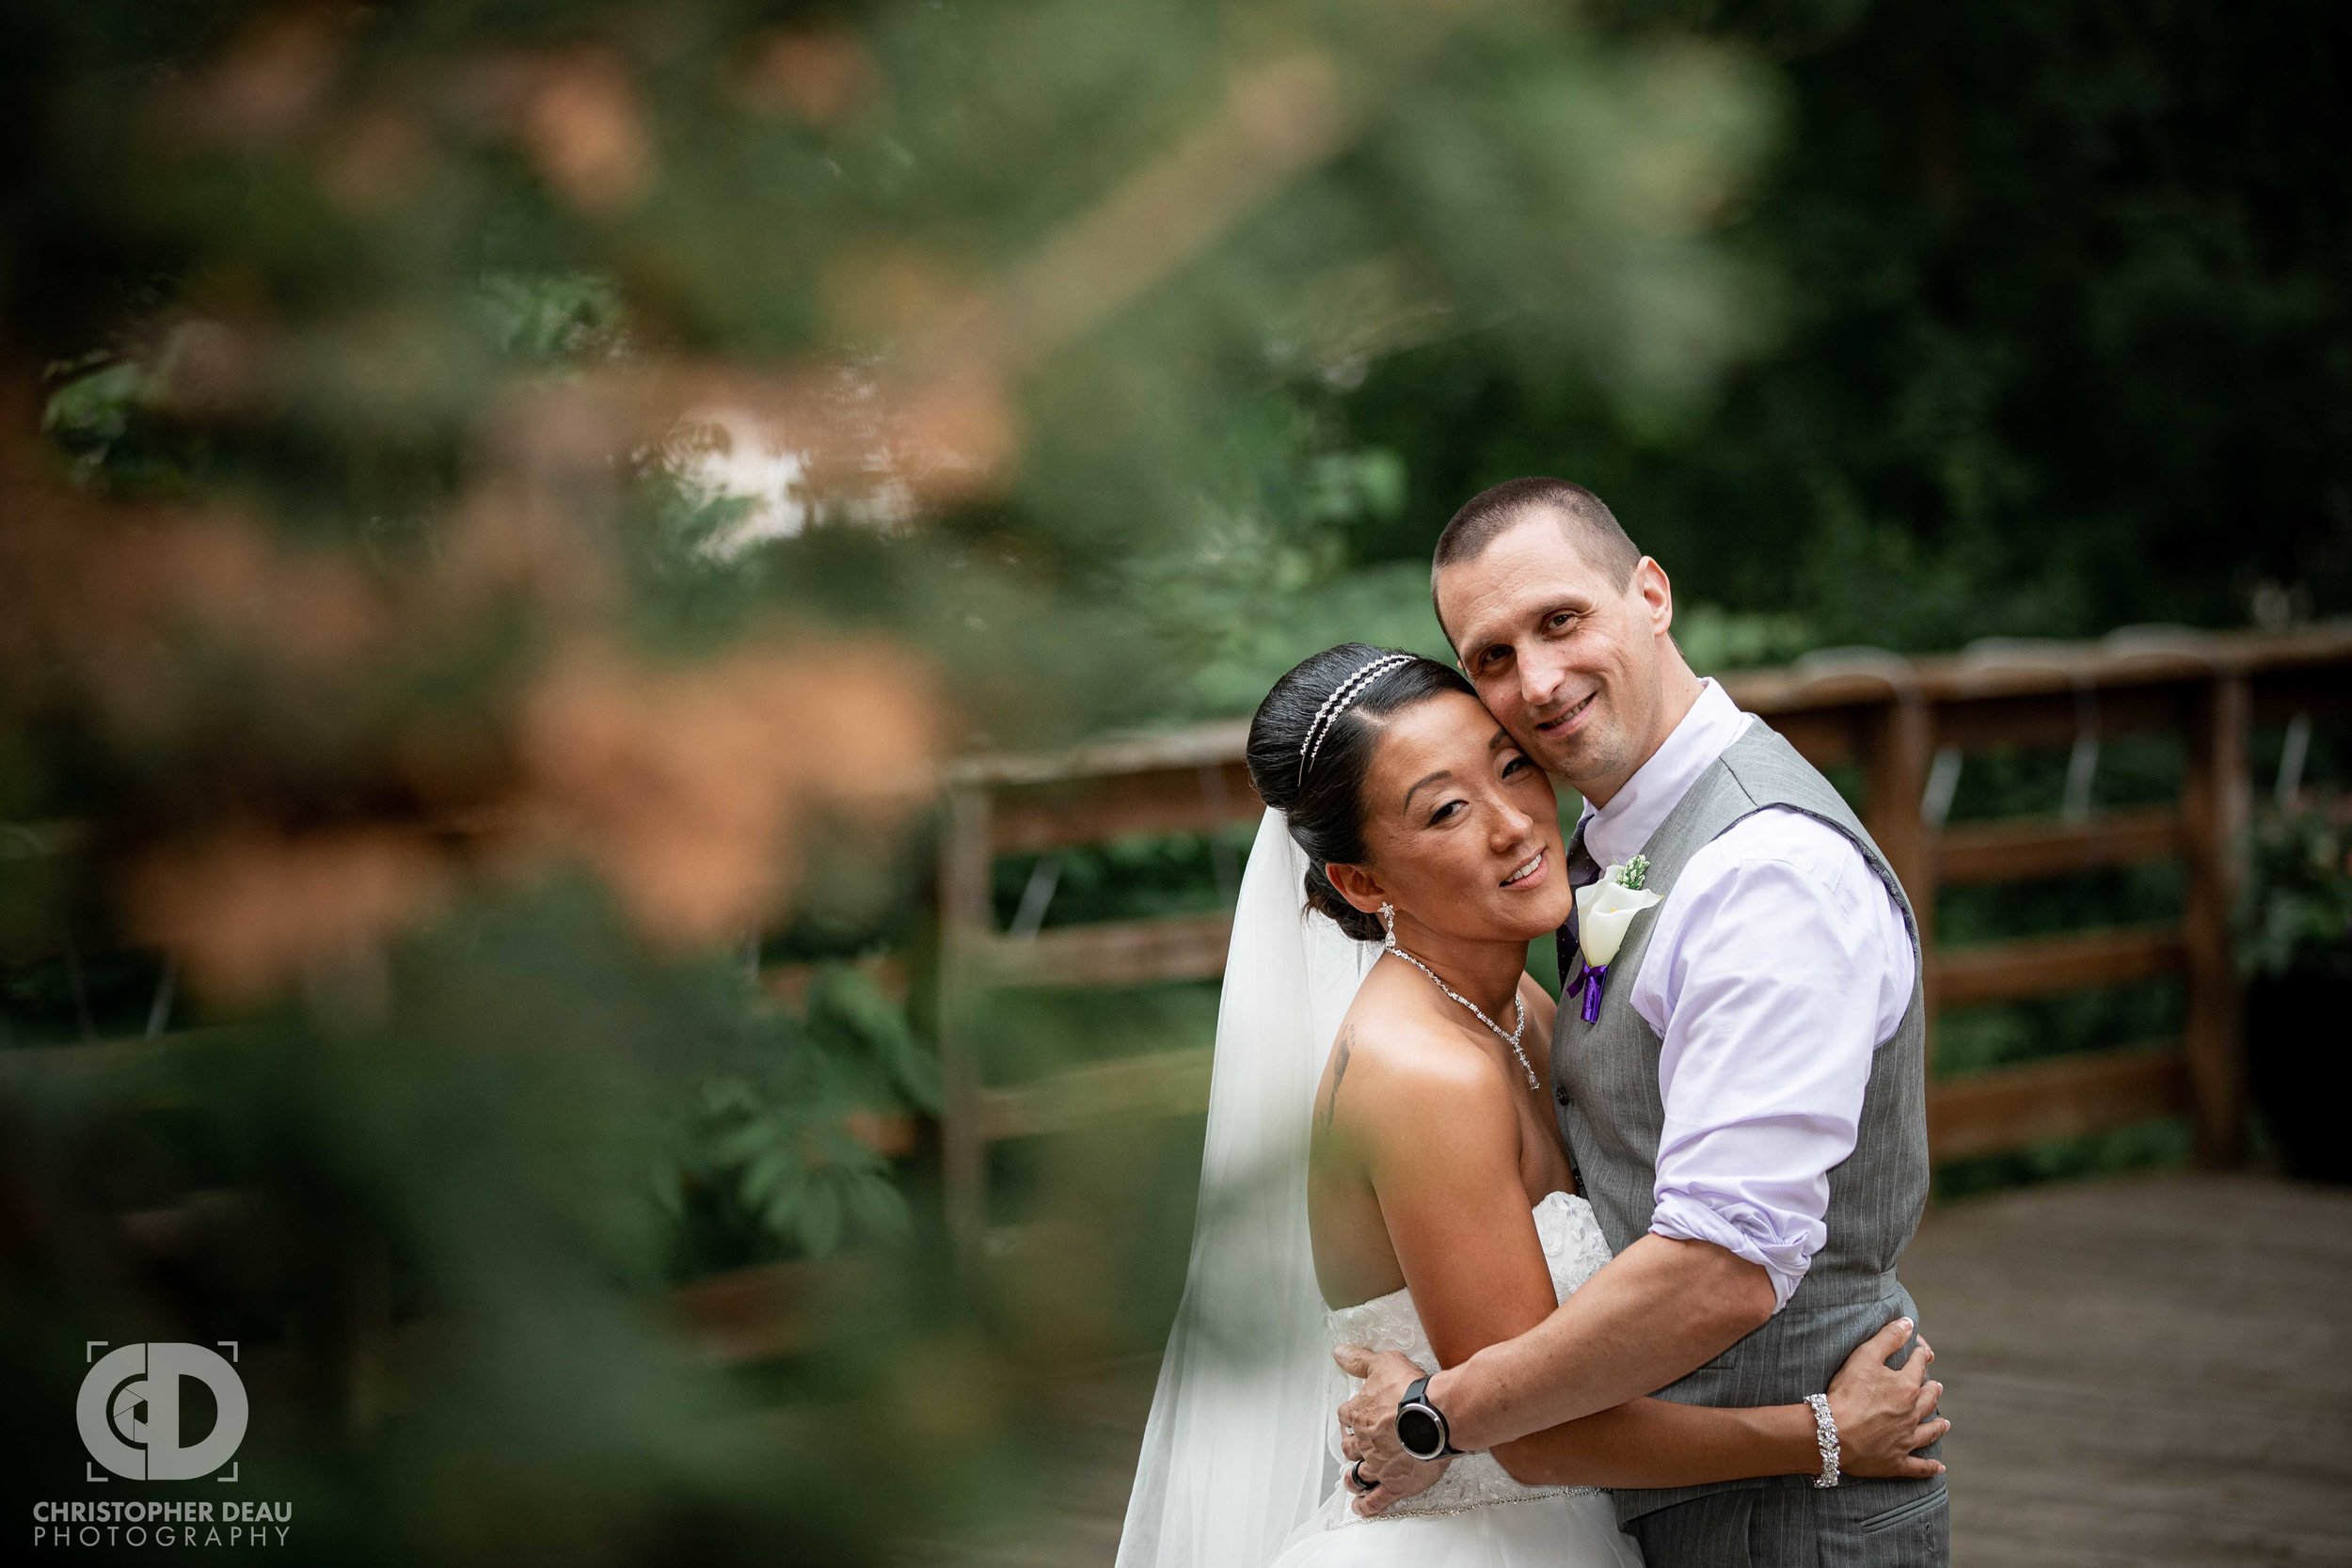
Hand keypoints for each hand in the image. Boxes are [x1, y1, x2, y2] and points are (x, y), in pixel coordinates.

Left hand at [1334, 1345, 1452, 1513]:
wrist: (1435, 1416)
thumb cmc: (1411, 1390)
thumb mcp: (1383, 1363)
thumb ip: (1359, 1360)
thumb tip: (1339, 1352)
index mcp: (1359, 1414)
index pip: (1345, 1415)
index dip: (1348, 1417)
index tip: (1351, 1418)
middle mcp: (1364, 1442)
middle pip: (1350, 1447)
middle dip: (1351, 1447)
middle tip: (1353, 1448)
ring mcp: (1378, 1465)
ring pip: (1358, 1474)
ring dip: (1353, 1477)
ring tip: (1351, 1480)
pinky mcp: (1394, 1484)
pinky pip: (1376, 1500)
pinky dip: (1366, 1506)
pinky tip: (1360, 1508)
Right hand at [1826, 1317, 1948, 1480]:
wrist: (1833, 1434)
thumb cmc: (1847, 1393)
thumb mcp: (1865, 1356)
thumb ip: (1888, 1338)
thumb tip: (1908, 1322)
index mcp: (1906, 1387)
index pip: (1918, 1366)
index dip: (1920, 1355)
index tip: (1923, 1350)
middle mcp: (1912, 1413)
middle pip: (1928, 1399)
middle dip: (1933, 1390)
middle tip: (1937, 1386)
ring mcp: (1906, 1440)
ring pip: (1929, 1432)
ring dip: (1938, 1426)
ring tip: (1945, 1423)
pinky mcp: (1896, 1462)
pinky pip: (1918, 1466)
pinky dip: (1930, 1468)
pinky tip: (1939, 1468)